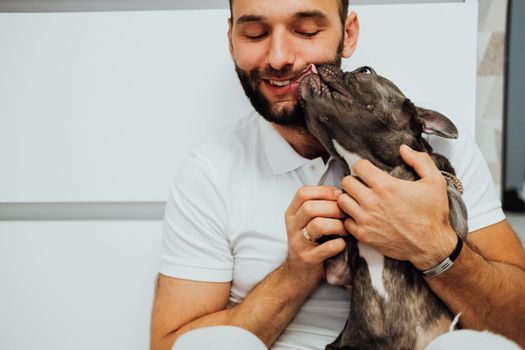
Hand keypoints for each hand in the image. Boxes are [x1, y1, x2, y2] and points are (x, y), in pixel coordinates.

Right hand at [283, 185, 347, 289]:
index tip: (340, 196)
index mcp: (292, 214)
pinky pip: (326, 248)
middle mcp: (292, 226)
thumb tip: (343, 194)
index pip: (303, 193)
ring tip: (346, 229)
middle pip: (310, 207)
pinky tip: (342, 244)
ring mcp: (298, 243)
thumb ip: (319, 207)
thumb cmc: (310, 242)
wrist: (298, 273)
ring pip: (317, 225)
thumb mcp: (307, 222)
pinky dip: (339, 244)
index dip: (324, 191)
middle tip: (346, 214)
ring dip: (337, 225)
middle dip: (334, 207)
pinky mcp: (308, 259)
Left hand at [337, 145, 456, 269]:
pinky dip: (351, 217)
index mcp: (386, 186)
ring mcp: (365, 220)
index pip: (358, 166)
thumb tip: (403, 148)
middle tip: (363, 185)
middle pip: (346, 182)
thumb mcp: (435, 181)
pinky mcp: (363, 235)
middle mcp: (372, 202)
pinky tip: (362, 216)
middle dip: (354, 180)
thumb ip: (420, 160)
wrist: (432, 246)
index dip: (364, 166)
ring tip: (360, 199)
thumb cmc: (434, 214)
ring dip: (349, 198)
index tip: (369, 172)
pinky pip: (345, 221)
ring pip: (342, 200)